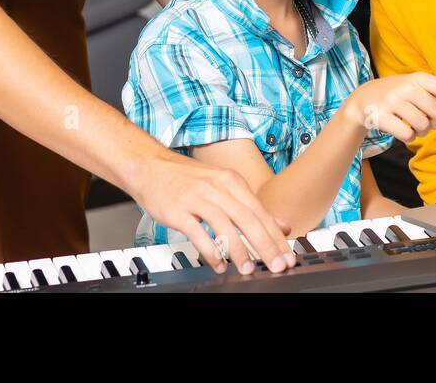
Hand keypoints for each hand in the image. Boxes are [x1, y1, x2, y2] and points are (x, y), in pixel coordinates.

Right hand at [137, 152, 295, 275]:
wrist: (150, 166)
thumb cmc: (187, 179)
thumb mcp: (223, 185)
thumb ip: (251, 206)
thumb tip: (281, 225)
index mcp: (232, 181)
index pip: (260, 212)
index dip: (275, 236)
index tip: (286, 255)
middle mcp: (217, 187)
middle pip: (247, 219)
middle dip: (265, 245)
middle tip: (276, 265)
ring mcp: (197, 198)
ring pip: (225, 226)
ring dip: (239, 250)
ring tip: (248, 269)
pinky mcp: (178, 210)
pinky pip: (197, 233)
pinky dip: (210, 251)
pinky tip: (218, 264)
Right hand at [342, 72, 435, 143]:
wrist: (363, 99)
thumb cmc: (398, 94)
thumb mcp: (417, 88)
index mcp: (417, 78)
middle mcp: (405, 87)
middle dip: (435, 122)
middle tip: (425, 120)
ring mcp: (391, 101)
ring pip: (422, 126)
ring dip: (421, 131)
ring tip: (412, 125)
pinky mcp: (381, 116)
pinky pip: (407, 135)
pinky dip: (409, 137)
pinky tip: (402, 130)